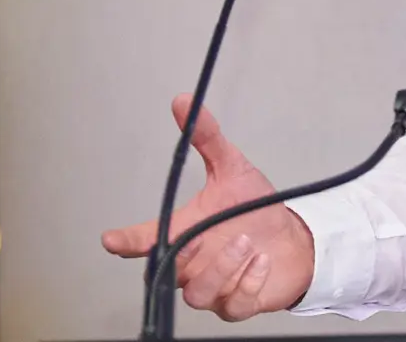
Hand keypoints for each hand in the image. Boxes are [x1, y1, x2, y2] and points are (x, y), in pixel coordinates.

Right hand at [101, 94, 316, 319]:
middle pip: (162, 273)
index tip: (112, 239)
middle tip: (193, 239)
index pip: (145, 240)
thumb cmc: (255, 210)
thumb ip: (208, 139)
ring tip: (244, 241)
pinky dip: (246, 282)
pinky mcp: (238, 304)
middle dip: (175, 259)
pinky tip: (260, 261)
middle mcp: (193, 264)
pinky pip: (232, 304)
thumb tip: (184, 102)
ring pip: (197, 293)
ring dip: (220, 267)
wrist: (294, 240)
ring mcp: (214, 287)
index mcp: (185, 232)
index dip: (127, 241)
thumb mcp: (233, 169)